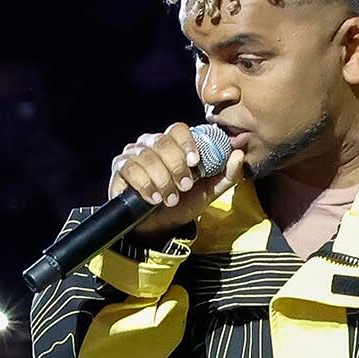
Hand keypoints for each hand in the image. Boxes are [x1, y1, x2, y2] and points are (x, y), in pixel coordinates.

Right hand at [104, 122, 240, 239]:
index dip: (187, 143)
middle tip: (184, 186)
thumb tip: (238, 154)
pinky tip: (153, 198)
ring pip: (147, 156)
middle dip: (176, 166)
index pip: (178, 129)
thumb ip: (226, 175)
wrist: (159, 227)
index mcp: (173, 144)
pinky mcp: (120, 168)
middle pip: (163, 142)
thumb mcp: (209, 192)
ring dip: (162, 179)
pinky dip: (144, 183)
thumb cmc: (182, 204)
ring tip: (169, 198)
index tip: (195, 162)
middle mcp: (152, 144)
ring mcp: (134, 154)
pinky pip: (130, 168)